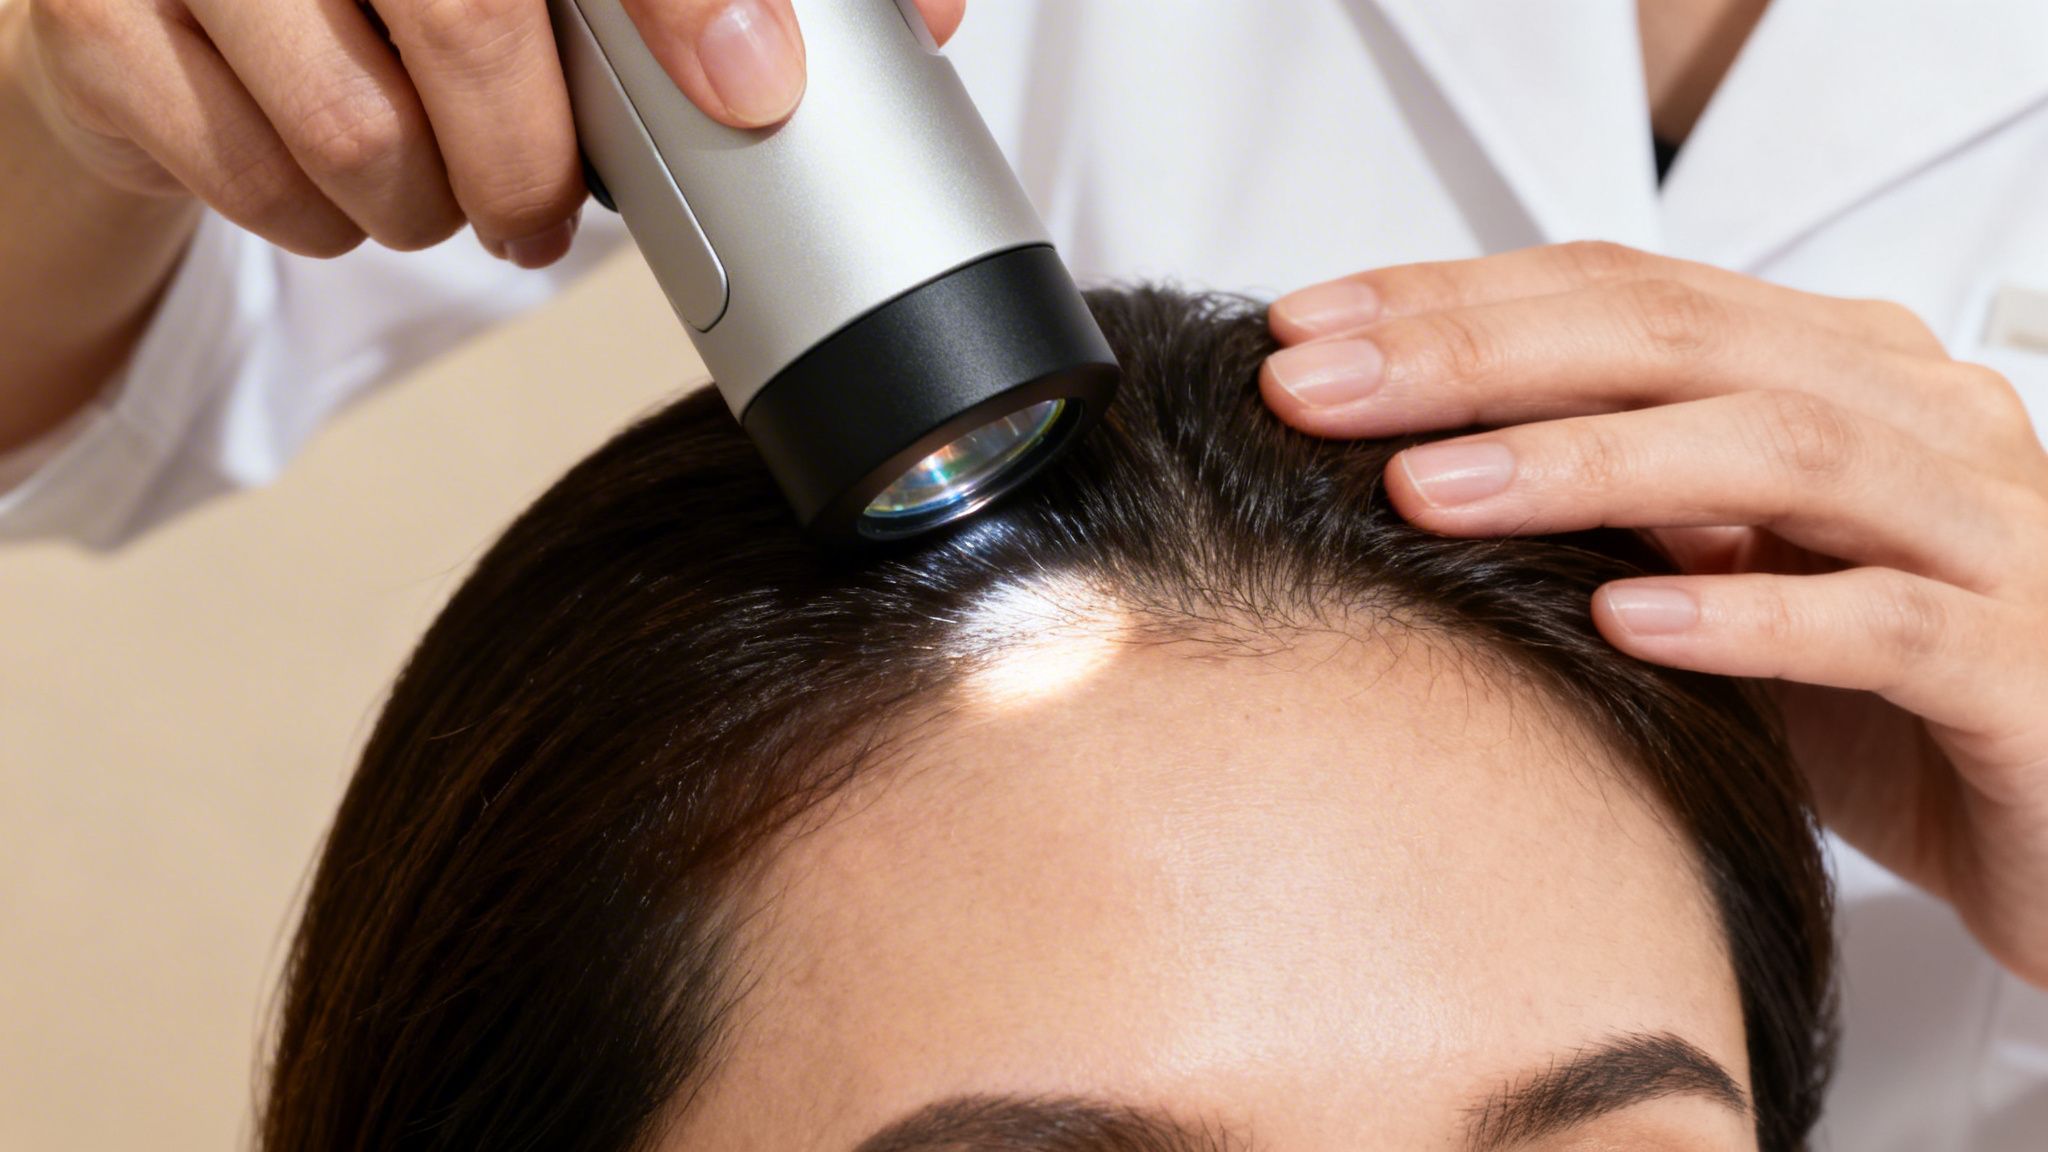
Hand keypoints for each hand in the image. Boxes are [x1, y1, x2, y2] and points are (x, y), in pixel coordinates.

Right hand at [14, 0, 963, 265]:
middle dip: (533, 161)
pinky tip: (329, 180)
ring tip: (437, 185)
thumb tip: (928, 16)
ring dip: (425, 204)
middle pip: (468, 20)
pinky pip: (240, 176)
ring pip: (356, 129)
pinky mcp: (88, 11)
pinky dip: (308, 217)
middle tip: (543, 212)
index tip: (749, 89)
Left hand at [1261, 242, 2047, 985]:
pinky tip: (1626, 620)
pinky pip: (1884, 623)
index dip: (1453, 301)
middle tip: (1315, 392)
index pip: (1621, 294)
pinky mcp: (2021, 663)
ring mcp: (1983, 531)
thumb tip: (1407, 455)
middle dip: (1476, 358)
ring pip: (1778, 451)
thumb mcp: (1727, 571)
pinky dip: (1749, 614)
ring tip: (1424, 492)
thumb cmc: (1882, 692)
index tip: (1300, 332)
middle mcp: (1914, 418)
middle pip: (1679, 340)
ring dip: (1584, 465)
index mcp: (1835, 369)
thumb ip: (1619, 502)